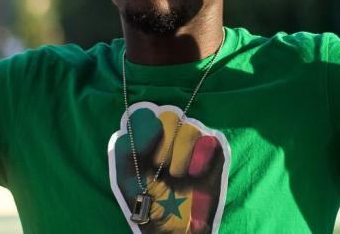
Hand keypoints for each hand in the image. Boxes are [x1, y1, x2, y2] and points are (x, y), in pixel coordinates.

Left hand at [112, 106, 226, 232]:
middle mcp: (169, 135)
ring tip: (177, 176)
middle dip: (164, 146)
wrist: (174, 228)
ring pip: (189, 128)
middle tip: (161, 169)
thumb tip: (154, 123)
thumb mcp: (126, 179)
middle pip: (168, 117)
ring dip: (181, 155)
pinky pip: (209, 141)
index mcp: (145, 139)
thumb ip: (128, 148)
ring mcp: (193, 143)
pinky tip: (194, 174)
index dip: (144, 132)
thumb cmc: (149, 204)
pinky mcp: (213, 153)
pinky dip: (200, 157)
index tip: (145, 157)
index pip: (144, 116)